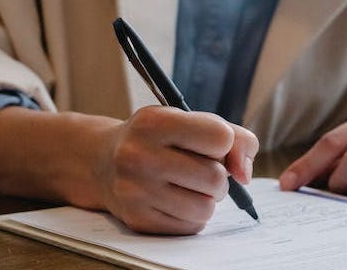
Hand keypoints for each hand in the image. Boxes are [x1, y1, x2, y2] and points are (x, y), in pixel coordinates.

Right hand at [0, 106, 257, 235]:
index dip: (223, 143)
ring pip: (206, 207)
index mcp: (154, 122)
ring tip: (190, 187)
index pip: (220, 137)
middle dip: (218, 176)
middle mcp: (139, 156)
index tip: (208, 145)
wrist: (101, 161)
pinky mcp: (137, 219)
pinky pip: (190, 226)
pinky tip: (175, 200)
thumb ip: (233, 137)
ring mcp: (135, 191)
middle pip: (215, 177)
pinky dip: (192, 215)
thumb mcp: (187, 121)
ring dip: (207, 199)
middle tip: (201, 170)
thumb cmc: (156, 139)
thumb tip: (245, 174)